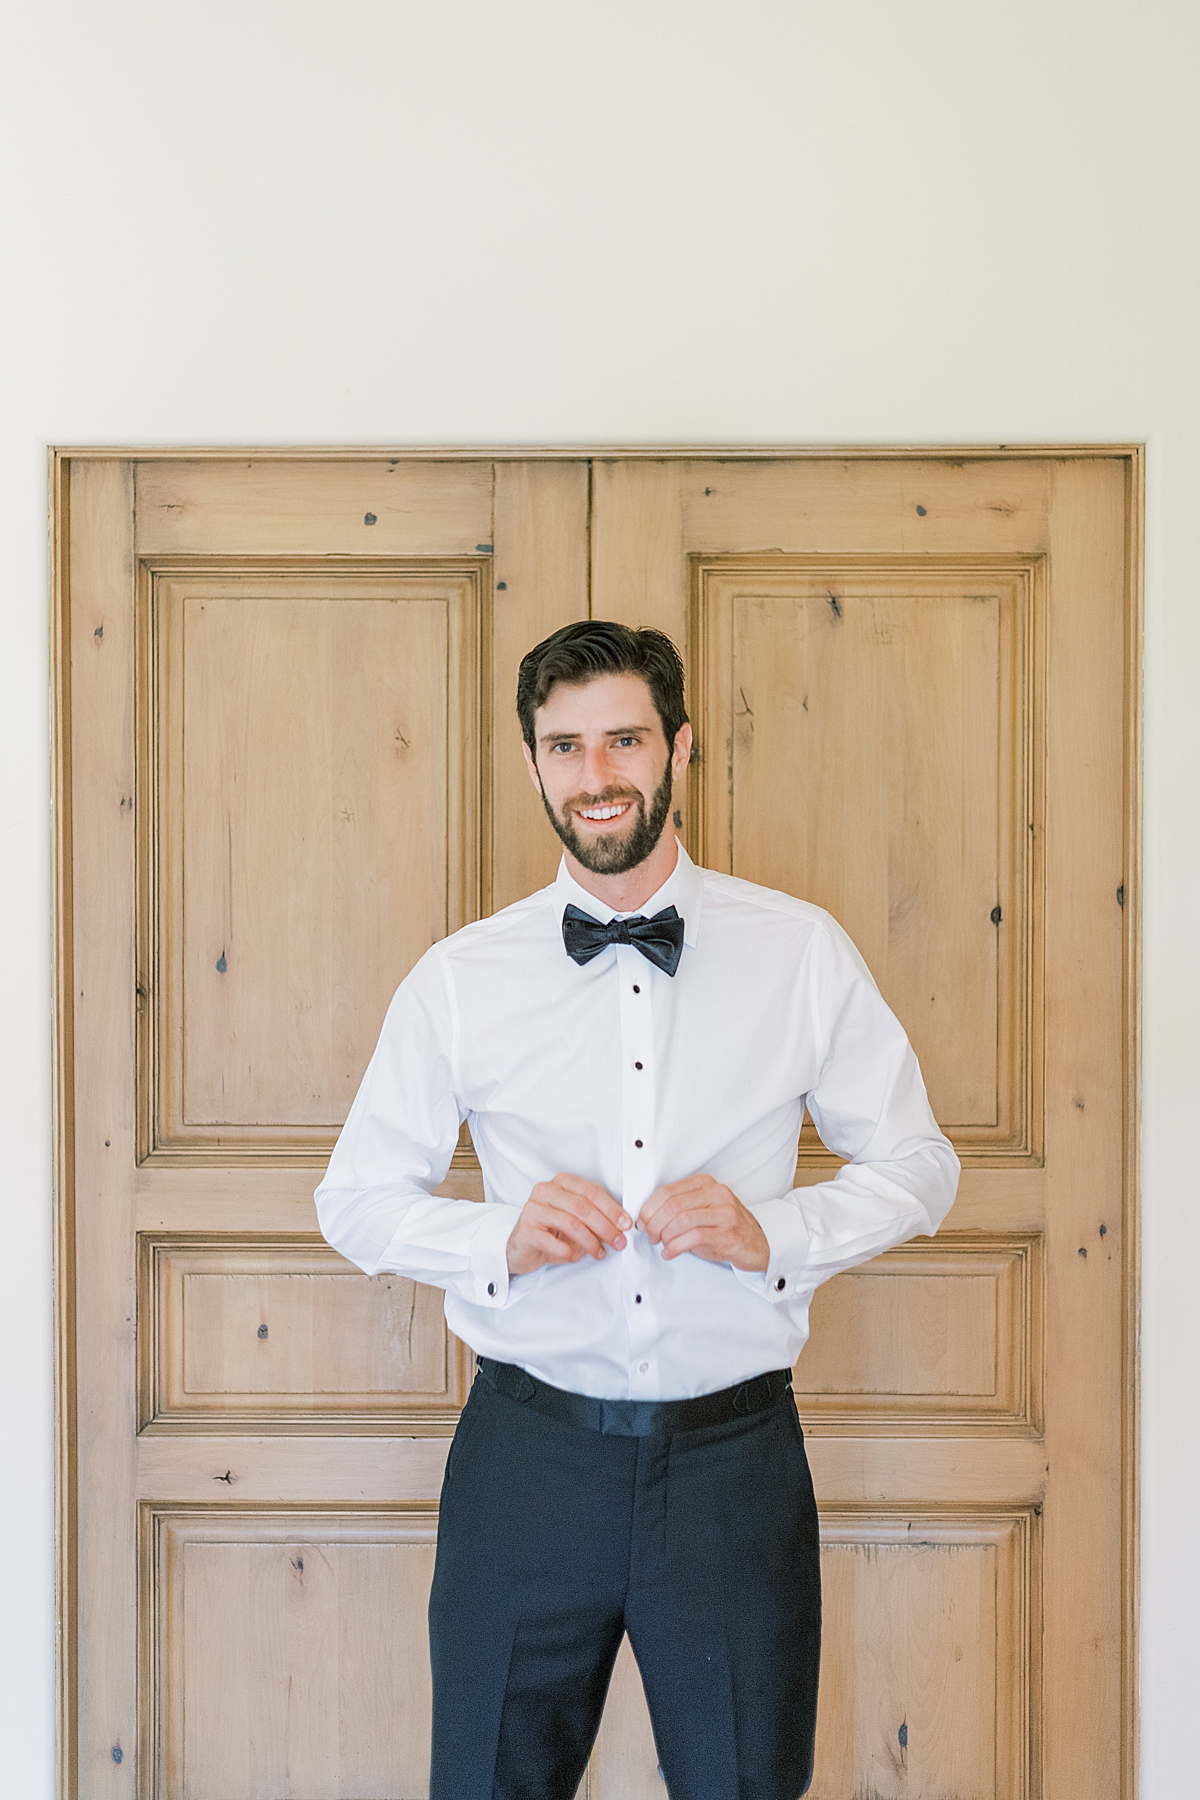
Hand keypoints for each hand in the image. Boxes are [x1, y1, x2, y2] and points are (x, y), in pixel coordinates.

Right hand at [507, 1174, 632, 1274]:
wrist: (521, 1247)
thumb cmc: (551, 1230)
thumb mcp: (576, 1218)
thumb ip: (596, 1215)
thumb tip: (621, 1224)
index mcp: (562, 1182)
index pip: (591, 1191)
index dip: (612, 1208)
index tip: (626, 1224)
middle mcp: (545, 1191)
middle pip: (582, 1207)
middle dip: (605, 1227)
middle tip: (618, 1241)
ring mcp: (533, 1210)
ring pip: (570, 1223)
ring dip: (590, 1241)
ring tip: (599, 1253)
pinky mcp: (525, 1231)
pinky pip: (551, 1242)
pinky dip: (568, 1252)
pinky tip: (576, 1257)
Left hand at [638, 1174, 769, 1269]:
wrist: (759, 1243)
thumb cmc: (725, 1228)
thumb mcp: (702, 1211)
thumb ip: (679, 1209)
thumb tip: (647, 1217)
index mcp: (706, 1184)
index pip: (668, 1191)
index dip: (649, 1207)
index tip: (642, 1220)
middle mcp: (717, 1194)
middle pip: (673, 1205)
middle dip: (654, 1223)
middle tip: (650, 1235)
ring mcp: (725, 1212)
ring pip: (682, 1220)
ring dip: (664, 1235)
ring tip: (661, 1244)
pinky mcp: (729, 1233)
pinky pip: (694, 1237)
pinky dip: (676, 1247)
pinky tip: (670, 1252)